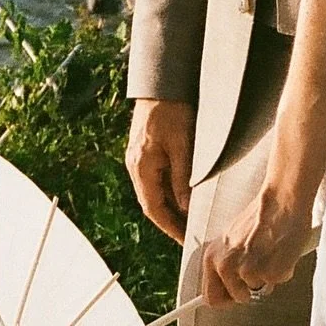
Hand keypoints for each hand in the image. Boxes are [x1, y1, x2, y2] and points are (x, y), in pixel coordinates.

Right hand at [126, 99, 194, 244]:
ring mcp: (138, 159)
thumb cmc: (173, 111)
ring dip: (170, 208)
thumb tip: (186, 209)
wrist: (161, 83)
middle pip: (151, 204)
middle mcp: (135, 166)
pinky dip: (168, 193)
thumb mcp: (183, 146)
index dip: (169, 227)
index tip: (185, 241)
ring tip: (190, 221)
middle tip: (190, 236)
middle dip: (170, 222)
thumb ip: (183, 178)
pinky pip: (155, 180)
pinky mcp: (145, 152)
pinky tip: (183, 197)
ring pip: (153, 192)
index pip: (153, 209)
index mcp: (141, 167)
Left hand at [202, 191, 313, 306]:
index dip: (226, 299)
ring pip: (259, 290)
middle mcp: (226, 266)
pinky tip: (281, 252)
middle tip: (259, 273)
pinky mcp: (270, 273)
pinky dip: (282, 271)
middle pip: (237, 298)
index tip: (234, 297)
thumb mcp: (232, 239)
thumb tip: (228, 285)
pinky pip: (278, 282)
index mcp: (213, 257)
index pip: (210, 296)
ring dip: (267, 277)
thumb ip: (226, 262)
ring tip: (271, 254)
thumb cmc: (261, 216)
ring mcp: (248, 272)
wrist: (281, 201)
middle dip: (250, 292)